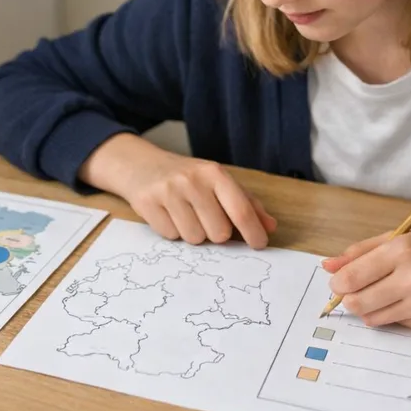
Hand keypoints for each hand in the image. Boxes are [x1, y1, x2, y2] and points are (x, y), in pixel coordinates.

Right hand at [80, 133, 276, 247]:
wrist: (141, 165)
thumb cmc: (187, 178)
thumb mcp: (217, 182)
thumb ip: (246, 204)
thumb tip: (269, 226)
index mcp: (214, 173)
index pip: (240, 210)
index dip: (253, 232)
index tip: (259, 245)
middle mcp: (192, 180)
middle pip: (219, 232)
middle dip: (216, 233)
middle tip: (206, 219)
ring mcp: (168, 192)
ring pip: (195, 238)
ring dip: (193, 233)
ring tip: (185, 215)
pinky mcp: (147, 204)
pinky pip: (171, 236)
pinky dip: (173, 232)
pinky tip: (169, 215)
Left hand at [322, 230, 410, 331]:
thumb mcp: (406, 238)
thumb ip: (363, 251)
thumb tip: (327, 265)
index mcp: (403, 250)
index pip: (353, 276)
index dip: (338, 283)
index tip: (337, 283)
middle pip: (357, 302)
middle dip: (348, 300)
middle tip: (354, 292)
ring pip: (371, 318)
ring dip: (368, 309)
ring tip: (382, 294)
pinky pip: (394, 324)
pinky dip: (392, 315)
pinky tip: (407, 302)